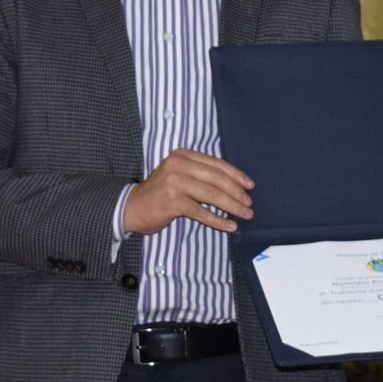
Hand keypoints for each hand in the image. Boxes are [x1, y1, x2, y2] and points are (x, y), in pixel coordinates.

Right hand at [123, 149, 253, 234]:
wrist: (132, 207)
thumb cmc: (160, 193)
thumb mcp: (179, 175)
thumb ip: (200, 174)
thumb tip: (234, 184)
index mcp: (183, 155)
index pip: (216, 164)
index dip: (236, 175)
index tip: (250, 185)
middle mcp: (179, 165)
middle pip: (217, 178)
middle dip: (237, 192)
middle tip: (249, 204)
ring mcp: (174, 182)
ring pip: (212, 195)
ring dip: (232, 206)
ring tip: (245, 215)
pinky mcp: (172, 201)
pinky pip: (201, 212)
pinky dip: (217, 220)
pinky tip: (229, 226)